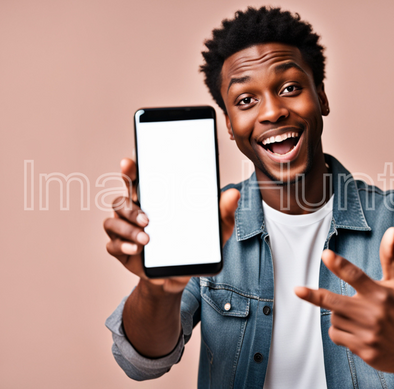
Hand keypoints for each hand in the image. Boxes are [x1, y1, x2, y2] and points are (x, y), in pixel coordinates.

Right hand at [104, 158, 239, 292]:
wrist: (179, 277)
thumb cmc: (193, 246)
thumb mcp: (213, 230)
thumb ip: (224, 212)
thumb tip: (234, 193)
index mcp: (153, 200)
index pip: (137, 180)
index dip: (130, 170)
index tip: (128, 164)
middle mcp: (134, 212)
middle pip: (120, 201)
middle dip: (130, 207)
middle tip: (148, 219)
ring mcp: (125, 231)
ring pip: (113, 222)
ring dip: (127, 229)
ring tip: (146, 239)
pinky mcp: (121, 250)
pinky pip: (112, 245)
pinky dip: (123, 245)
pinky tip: (137, 249)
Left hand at [294, 227, 393, 378]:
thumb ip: (389, 258)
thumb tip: (391, 230)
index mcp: (380, 293)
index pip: (356, 275)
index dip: (339, 265)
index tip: (326, 255)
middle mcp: (373, 312)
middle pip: (335, 301)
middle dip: (314, 295)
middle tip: (297, 289)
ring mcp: (368, 333)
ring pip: (334, 319)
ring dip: (338, 316)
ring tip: (357, 318)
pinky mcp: (363, 350)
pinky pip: (336, 336)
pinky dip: (339, 333)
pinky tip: (356, 332)